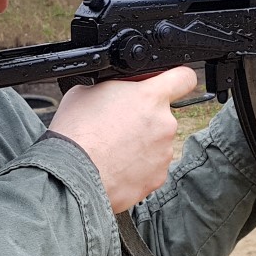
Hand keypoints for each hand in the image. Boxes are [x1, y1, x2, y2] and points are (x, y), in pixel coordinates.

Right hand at [49, 66, 198, 211]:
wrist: (71, 175)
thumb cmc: (76, 132)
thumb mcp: (87, 91)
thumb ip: (113, 87)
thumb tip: (119, 90)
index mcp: (150, 96)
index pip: (184, 77)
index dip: (176, 79)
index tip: (170, 85)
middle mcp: (164, 124)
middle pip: (162, 115)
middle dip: (144, 119)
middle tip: (118, 127)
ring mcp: (164, 153)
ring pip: (157, 143)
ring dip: (141, 145)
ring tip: (113, 151)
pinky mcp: (158, 178)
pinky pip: (151, 167)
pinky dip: (138, 168)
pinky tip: (116, 167)